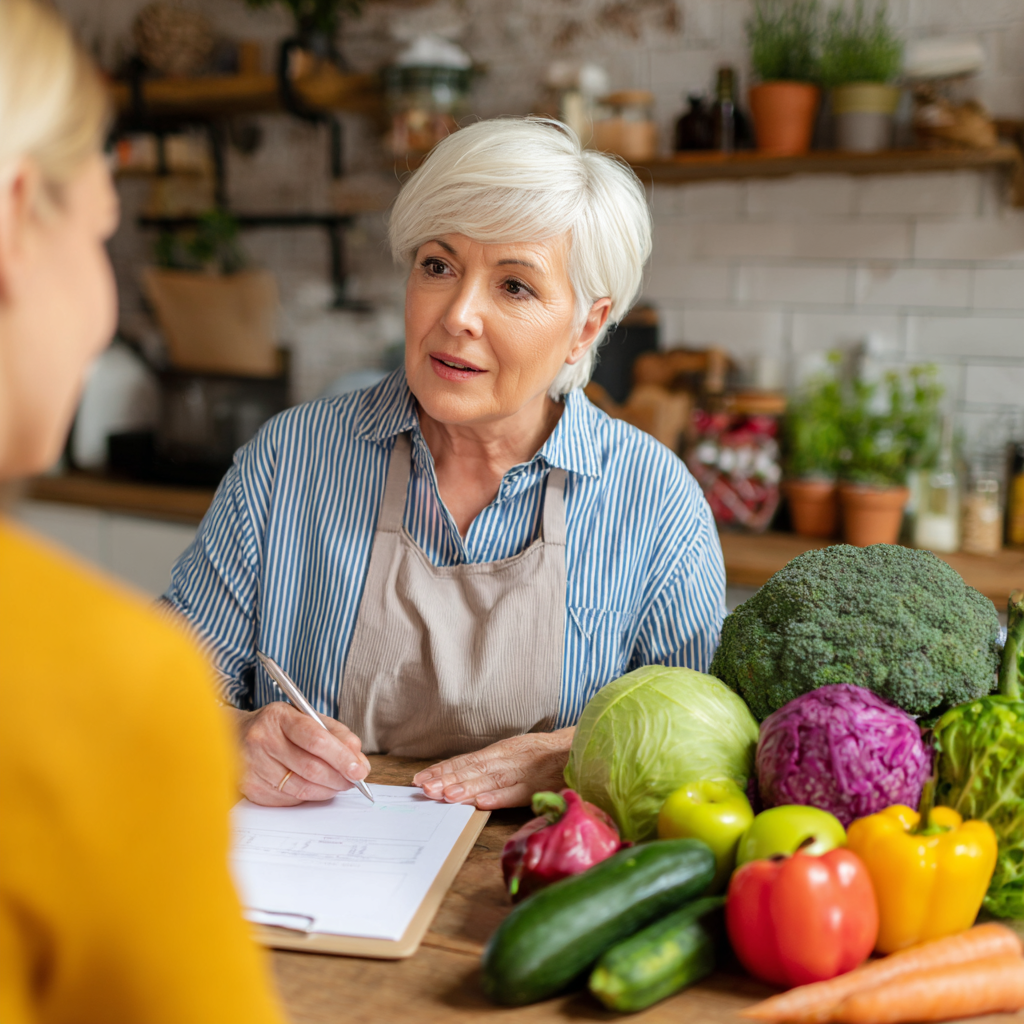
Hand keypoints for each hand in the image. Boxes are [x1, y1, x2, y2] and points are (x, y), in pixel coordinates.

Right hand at [227, 702, 370, 805]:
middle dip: (339, 777)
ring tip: (339, 784)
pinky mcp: (250, 788)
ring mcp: (253, 766)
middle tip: (354, 780)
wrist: (233, 736)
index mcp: (279, 717)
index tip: (359, 769)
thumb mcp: (306, 717)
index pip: (316, 739)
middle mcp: (262, 740)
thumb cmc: (278, 727)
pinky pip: (289, 799)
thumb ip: (335, 734)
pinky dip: (309, 796)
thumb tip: (358, 761)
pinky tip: (315, 788)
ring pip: (301, 788)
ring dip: (327, 790)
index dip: (341, 757)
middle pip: (310, 767)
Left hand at [412, 728, 573, 809]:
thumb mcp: (518, 755)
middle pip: (475, 769)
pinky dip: (501, 797)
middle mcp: (512, 757)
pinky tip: (482, 802)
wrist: (586, 748)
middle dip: (448, 779)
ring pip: (493, 780)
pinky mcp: (544, 786)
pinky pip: (520, 793)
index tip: (420, 778)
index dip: (444, 769)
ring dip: (468, 788)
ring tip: (446, 795)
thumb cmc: (548, 756)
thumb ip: (494, 767)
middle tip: (425, 789)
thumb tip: (462, 781)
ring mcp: (528, 771)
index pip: (468, 760)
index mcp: (505, 750)